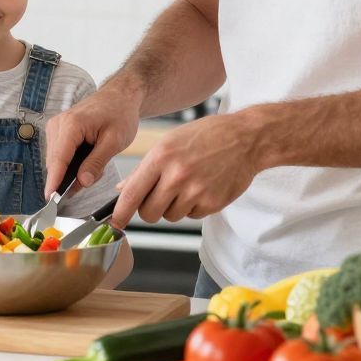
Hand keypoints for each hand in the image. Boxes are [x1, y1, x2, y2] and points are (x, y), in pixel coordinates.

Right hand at [43, 82, 141, 198]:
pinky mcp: (58, 130)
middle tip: (96, 176)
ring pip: (57, 160)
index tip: (50, 199)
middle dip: (71, 177)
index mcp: (72, 125)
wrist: (120, 96)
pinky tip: (89, 159)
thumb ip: (97, 162)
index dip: (54, 181)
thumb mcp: (115, 141)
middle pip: (55, 162)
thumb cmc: (120, 113)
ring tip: (97, 163)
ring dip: (73, 170)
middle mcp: (58, 124)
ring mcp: (56, 126)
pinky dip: (72, 162)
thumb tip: (83, 182)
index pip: (59, 159)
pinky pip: (60, 154)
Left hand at [111, 113, 260, 227]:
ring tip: (186, 185)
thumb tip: (123, 189)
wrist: (246, 138)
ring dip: (173, 207)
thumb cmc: (206, 136)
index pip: (132, 194)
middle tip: (158, 197)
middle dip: (149, 210)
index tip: (114, 223)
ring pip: (170, 216)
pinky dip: (193, 207)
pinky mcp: (212, 203)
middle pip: (149, 213)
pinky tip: (202, 187)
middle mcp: (176, 175)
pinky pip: (191, 216)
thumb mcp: (170, 141)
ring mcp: (195, 191)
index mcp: (161, 157)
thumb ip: (145, 168)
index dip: (120, 213)